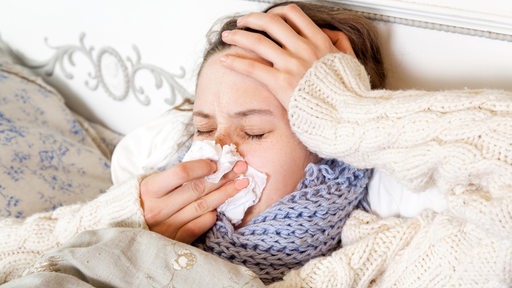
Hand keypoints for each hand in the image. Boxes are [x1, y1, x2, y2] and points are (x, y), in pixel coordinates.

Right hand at [140, 159, 247, 243]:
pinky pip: (198, 226)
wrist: (122, 233)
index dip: (202, 166)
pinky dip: (211, 216)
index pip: (181, 173)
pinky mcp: (173, 242)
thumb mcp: (150, 186)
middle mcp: (156, 209)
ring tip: (240, 184)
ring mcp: (165, 227)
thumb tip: (207, 165)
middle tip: (241, 168)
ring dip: (224, 194)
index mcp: (148, 190)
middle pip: (197, 189)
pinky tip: (219, 208)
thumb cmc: (140, 204)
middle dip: (223, 177)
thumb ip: (173, 178)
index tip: (217, 162)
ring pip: (202, 207)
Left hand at [220, 4, 354, 108]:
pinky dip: (235, 62)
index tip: (267, 17)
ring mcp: (291, 64)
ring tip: (228, 37)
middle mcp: (303, 48)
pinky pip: (252, 67)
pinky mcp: (280, 82)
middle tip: (242, 23)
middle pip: (271, 22)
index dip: (275, 12)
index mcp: (319, 41)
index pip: (292, 14)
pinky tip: (225, 61)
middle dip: (252, 19)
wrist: (347, 116)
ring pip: (258, 41)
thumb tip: (331, 34)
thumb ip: (341, 45)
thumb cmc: (349, 95)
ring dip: (238, 36)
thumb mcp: (351, 63)